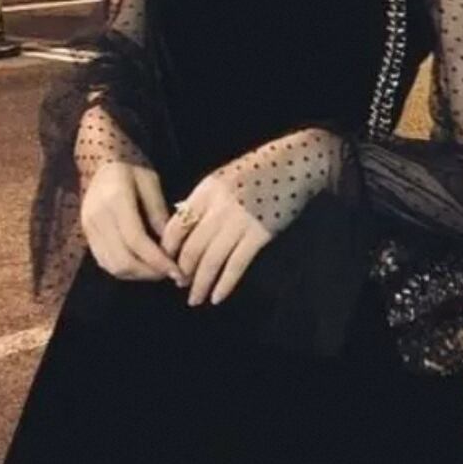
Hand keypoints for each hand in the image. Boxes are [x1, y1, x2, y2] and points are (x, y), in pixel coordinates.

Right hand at [81, 160, 188, 284]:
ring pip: (112, 266)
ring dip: (138, 275)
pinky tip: (142, 266)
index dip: (157, 261)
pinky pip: (104, 262)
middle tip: (171, 274)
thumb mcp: (151, 182)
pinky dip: (125, 270)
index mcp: (115, 200)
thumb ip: (159, 212)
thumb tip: (170, 245)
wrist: (100, 163)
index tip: (177, 270)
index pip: (136, 241)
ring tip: (158, 271)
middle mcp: (98, 218)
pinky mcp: (87, 235)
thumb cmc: (130, 168)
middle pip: (123, 260)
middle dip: (149, 273)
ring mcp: (89, 229)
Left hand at [159, 173, 271, 305]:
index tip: (167, 263)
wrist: (295, 164)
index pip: (176, 226)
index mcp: (206, 191)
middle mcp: (218, 207)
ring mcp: (239, 222)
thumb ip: (204, 201)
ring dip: (200, 284)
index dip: (168, 250)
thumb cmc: (259, 169)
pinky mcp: (259, 234)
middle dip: (183, 271)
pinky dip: (225, 284)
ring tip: (195, 299)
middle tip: (181, 285)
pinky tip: (217, 297)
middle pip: (191, 247)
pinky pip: (236, 265)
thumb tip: (183, 223)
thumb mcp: (223, 178)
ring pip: (211, 260)